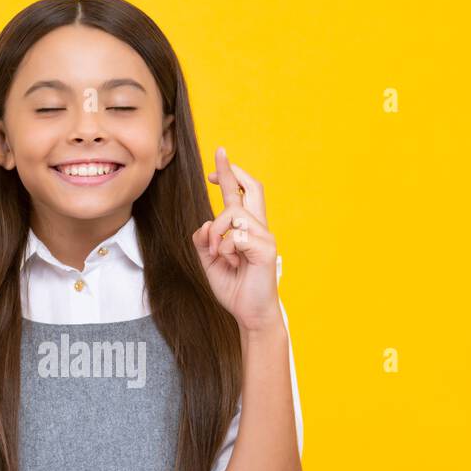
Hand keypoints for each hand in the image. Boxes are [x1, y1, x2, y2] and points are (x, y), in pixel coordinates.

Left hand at [192, 146, 281, 333]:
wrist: (250, 314)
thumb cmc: (235, 288)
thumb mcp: (210, 263)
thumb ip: (204, 242)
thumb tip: (203, 224)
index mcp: (246, 230)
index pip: (240, 195)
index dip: (228, 177)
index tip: (214, 166)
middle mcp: (258, 228)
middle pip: (252, 188)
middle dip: (233, 170)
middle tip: (219, 156)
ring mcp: (265, 237)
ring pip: (232, 213)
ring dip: (215, 233)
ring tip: (216, 254)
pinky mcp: (266, 249)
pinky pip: (237, 235)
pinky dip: (225, 248)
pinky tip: (229, 262)